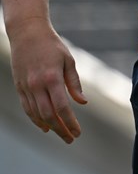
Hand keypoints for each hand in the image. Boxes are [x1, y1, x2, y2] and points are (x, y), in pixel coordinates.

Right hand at [8, 18, 86, 142]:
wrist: (27, 34)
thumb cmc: (52, 45)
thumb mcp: (69, 60)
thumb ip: (74, 83)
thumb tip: (82, 102)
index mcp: (51, 78)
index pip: (61, 107)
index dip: (69, 122)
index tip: (77, 132)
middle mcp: (36, 85)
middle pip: (48, 115)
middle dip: (60, 129)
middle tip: (71, 139)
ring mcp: (26, 87)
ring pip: (36, 114)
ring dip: (49, 127)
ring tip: (61, 134)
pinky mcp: (19, 87)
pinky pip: (28, 108)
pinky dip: (36, 119)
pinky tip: (45, 127)